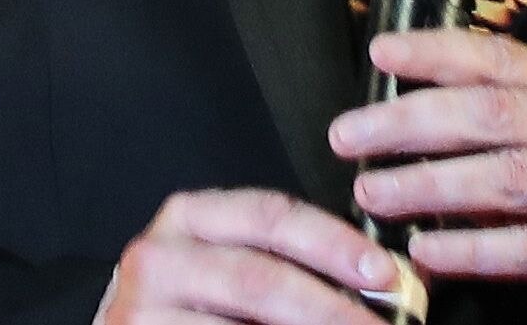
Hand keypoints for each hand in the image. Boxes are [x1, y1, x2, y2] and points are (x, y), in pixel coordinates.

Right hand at [103, 187, 398, 324]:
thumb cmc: (188, 303)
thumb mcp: (229, 264)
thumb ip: (293, 261)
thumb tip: (386, 275)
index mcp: (189, 216)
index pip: (271, 215)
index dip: (333, 242)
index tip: (384, 272)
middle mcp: (157, 257)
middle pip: (260, 278)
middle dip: (331, 307)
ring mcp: (140, 311)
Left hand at [330, 29, 526, 317]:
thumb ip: (480, 136)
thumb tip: (383, 127)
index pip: (501, 57)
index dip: (437, 51)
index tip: (379, 54)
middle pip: (494, 111)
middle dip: (412, 121)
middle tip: (349, 137)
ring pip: (510, 174)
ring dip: (430, 184)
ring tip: (372, 193)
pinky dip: (471, 249)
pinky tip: (426, 252)